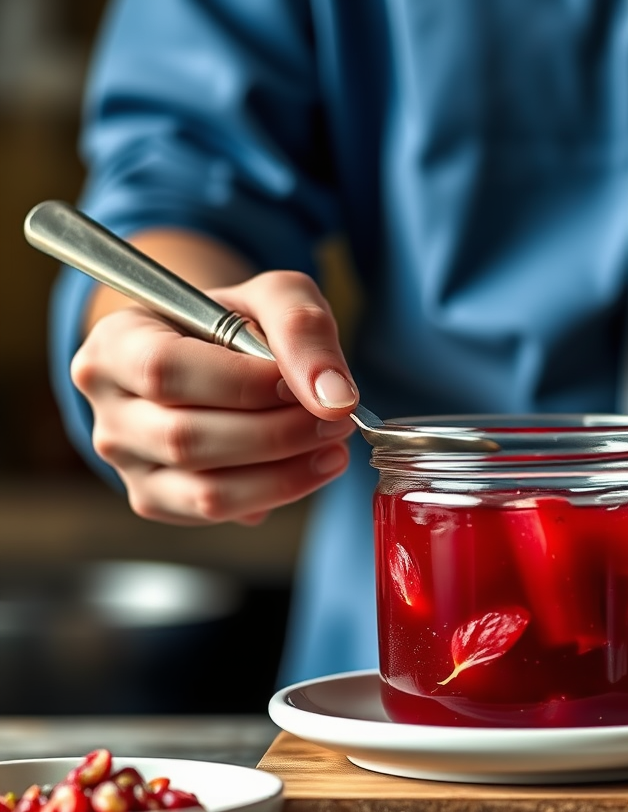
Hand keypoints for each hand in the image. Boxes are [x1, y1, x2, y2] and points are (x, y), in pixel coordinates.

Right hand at [71, 270, 358, 525]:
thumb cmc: (239, 324)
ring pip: (205, 490)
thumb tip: (335, 398)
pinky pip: (217, 513)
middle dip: (277, 434)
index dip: (243, 385)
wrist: (220, 358)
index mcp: (115, 343)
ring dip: (285, 473)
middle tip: (336, 420)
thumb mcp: (275, 297)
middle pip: (186, 438)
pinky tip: (309, 467)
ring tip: (331, 445)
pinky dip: (275, 494)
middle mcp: (107, 408)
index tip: (301, 385)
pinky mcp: (156, 500)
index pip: (166, 370)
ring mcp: (126, 463)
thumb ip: (304, 328)